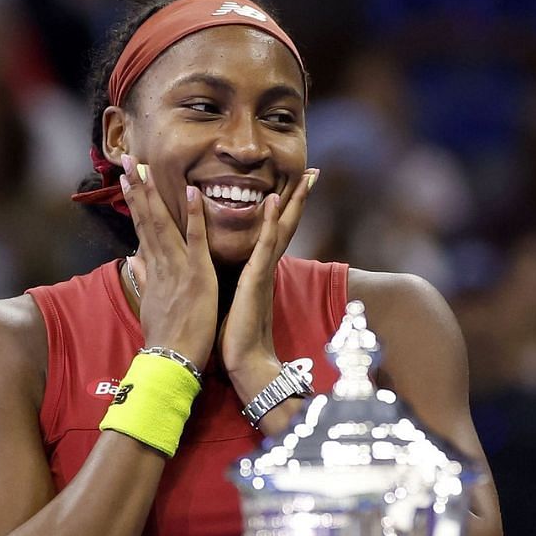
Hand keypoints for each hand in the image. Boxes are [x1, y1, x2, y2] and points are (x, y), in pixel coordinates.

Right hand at [120, 154, 218, 369]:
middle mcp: (161, 263)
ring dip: (153, 194)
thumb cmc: (167, 337)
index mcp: (155, 269)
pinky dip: (192, 215)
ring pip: (162, 223)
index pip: (142, 228)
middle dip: (135, 188)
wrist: (173, 361)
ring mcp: (177, 267)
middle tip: (125, 160)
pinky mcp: (197, 274)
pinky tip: (191, 192)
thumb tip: (134, 260)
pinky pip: (194, 240)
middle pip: (145, 219)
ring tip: (144, 167)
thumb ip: (146, 278)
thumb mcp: (152, 303)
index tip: (128, 179)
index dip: (135, 202)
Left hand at [218, 168, 317, 374]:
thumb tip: (223, 269)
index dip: (284, 209)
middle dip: (299, 199)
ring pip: (281, 230)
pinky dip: (272, 223)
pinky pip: (265, 246)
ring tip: (305, 178)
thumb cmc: (235, 335)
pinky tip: (275, 202)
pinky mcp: (257, 279)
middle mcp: (265, 267)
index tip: (294, 186)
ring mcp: (264, 271)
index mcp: (258, 270)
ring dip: (293, 203)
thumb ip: (232, 281)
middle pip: (286, 225)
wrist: (245, 362)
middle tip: (312, 173)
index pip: (273, 232)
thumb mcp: (230, 300)